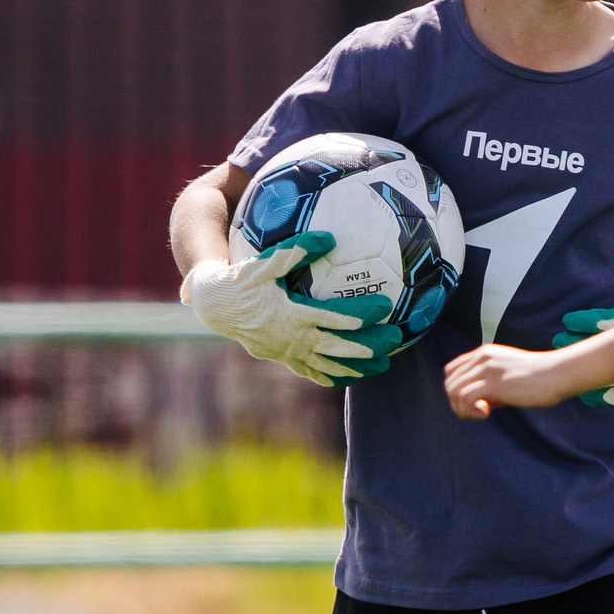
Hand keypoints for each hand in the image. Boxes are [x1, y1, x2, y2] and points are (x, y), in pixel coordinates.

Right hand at [183, 231, 403, 385]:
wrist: (215, 306)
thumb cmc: (242, 280)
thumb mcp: (266, 261)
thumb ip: (297, 249)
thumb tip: (330, 237)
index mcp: (292, 315)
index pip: (336, 318)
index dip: (363, 313)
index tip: (386, 305)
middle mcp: (293, 339)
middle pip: (341, 347)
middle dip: (371, 345)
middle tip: (397, 338)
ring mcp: (289, 353)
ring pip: (330, 366)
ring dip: (359, 367)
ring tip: (385, 365)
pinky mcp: (284, 358)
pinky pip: (313, 373)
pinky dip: (334, 376)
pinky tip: (352, 376)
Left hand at [444, 343, 581, 418]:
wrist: (556, 374)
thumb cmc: (538, 379)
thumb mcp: (507, 377)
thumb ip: (490, 387)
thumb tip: (477, 406)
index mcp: (483, 354)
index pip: (451, 370)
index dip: (457, 390)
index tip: (475, 401)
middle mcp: (481, 358)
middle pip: (449, 382)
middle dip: (458, 403)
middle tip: (478, 412)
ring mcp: (487, 369)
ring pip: (453, 390)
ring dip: (463, 409)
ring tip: (482, 413)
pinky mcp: (494, 383)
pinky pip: (465, 397)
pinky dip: (470, 411)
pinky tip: (487, 414)